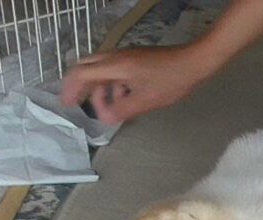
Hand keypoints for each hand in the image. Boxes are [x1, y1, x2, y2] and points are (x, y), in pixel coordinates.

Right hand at [60, 45, 216, 123]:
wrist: (194, 62)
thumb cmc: (171, 81)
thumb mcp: (145, 101)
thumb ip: (122, 110)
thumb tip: (104, 119)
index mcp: (115, 65)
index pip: (82, 73)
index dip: (71, 89)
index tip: (67, 104)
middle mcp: (116, 57)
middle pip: (87, 68)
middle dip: (80, 86)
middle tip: (77, 104)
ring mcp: (126, 56)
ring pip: (101, 70)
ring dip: (99, 88)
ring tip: (106, 108)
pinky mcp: (135, 59)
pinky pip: (115, 70)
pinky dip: (112, 85)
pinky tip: (124, 98)